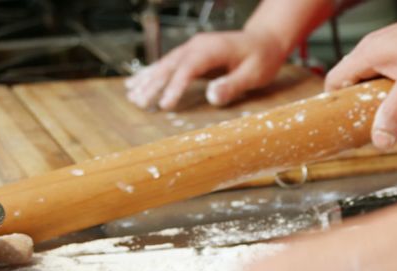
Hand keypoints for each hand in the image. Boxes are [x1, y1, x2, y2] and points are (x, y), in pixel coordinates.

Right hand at [126, 29, 287, 109]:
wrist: (264, 40)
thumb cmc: (262, 58)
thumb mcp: (254, 74)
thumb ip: (232, 85)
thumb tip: (211, 96)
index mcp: (212, 49)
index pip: (188, 69)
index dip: (175, 87)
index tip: (165, 105)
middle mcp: (198, 45)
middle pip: (171, 66)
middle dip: (153, 84)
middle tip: (139, 103)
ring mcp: (193, 48)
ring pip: (165, 64)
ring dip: (147, 79)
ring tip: (131, 96)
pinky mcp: (192, 53)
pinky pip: (169, 64)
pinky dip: (153, 74)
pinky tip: (137, 82)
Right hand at [325, 3, 396, 148]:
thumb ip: (395, 112)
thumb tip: (379, 140)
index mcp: (369, 52)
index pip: (336, 79)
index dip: (334, 103)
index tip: (339, 125)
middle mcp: (379, 52)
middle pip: (357, 84)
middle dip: (362, 108)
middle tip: (369, 132)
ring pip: (381, 85)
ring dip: (386, 105)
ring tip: (392, 125)